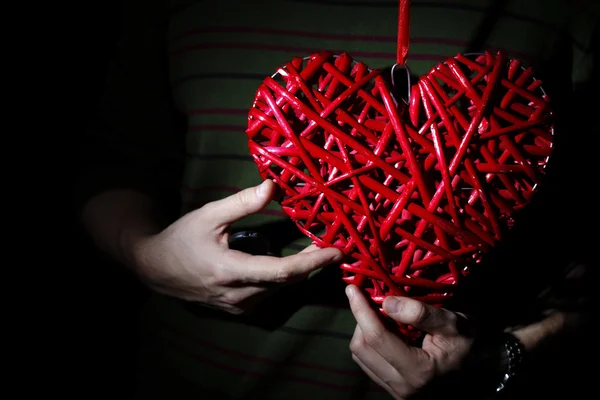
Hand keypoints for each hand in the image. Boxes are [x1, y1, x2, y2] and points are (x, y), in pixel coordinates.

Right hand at [131, 180, 342, 313]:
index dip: (313, 262)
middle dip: (312, 263)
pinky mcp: (237, 309)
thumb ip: (241, 203)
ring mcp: (238, 307)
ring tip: (312, 248)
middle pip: (286, 281)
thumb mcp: (209, 215)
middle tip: (331, 243)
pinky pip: (268, 294)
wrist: (155, 269)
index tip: (337, 250)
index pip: (283, 271)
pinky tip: (284, 261)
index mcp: (232, 272)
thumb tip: (272, 187)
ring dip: (297, 270)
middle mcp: (239, 296)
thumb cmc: (181, 239)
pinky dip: (281, 278)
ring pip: (278, 289)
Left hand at [346, 285, 480, 398]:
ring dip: (363, 329)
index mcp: (418, 371)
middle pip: (361, 347)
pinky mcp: (389, 387)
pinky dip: (368, 341)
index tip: (352, 289)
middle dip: (361, 319)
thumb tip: (387, 303)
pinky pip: (366, 361)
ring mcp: (394, 390)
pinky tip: (383, 328)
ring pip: (360, 354)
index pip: (376, 337)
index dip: (361, 310)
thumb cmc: (466, 342)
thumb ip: (422, 314)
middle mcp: (402, 386)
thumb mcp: (454, 323)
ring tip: (379, 314)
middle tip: (369, 299)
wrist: (478, 367)